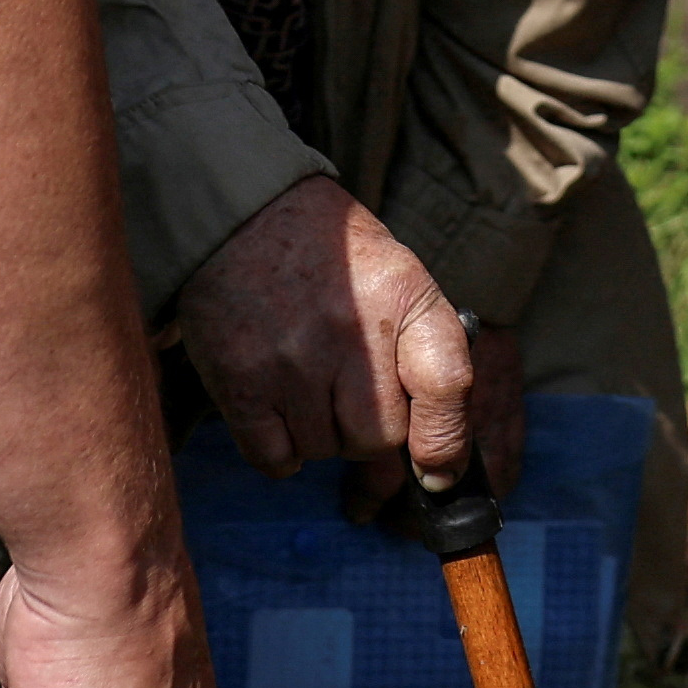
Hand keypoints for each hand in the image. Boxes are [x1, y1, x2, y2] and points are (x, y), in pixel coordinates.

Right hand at [169, 172, 509, 499]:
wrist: (242, 216)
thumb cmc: (333, 259)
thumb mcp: (400, 280)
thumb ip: (429, 358)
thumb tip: (440, 464)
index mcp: (404, 296)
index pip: (447, 384)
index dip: (446, 442)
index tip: (437, 471)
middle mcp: (351, 329)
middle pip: (378, 438)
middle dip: (366, 429)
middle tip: (345, 385)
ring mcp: (291, 359)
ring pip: (324, 450)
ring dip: (319, 432)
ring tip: (304, 377)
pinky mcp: (240, 382)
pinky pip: (276, 459)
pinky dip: (279, 446)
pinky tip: (275, 401)